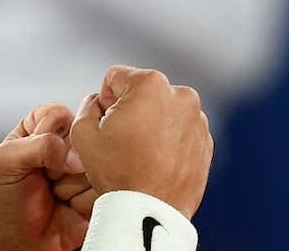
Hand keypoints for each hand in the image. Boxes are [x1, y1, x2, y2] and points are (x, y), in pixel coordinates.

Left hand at [0, 103, 99, 250]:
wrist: (26, 242)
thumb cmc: (11, 202)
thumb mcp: (8, 161)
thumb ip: (39, 144)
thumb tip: (73, 153)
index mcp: (40, 130)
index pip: (57, 112)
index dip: (49, 132)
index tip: (38, 149)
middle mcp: (65, 145)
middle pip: (81, 136)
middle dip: (60, 162)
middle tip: (47, 177)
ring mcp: (84, 167)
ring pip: (93, 162)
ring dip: (70, 185)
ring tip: (57, 195)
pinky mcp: (99, 188)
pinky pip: (103, 185)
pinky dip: (83, 200)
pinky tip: (70, 206)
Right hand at [70, 66, 213, 218]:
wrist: (151, 211)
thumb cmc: (118, 174)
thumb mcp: (82, 132)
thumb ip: (87, 104)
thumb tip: (99, 102)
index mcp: (151, 84)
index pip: (116, 77)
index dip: (105, 100)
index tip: (108, 123)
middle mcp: (181, 95)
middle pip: (142, 93)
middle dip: (130, 110)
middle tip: (122, 141)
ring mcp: (197, 119)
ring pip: (162, 111)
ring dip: (150, 124)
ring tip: (140, 153)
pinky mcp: (205, 141)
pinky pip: (178, 131)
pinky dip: (167, 141)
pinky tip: (155, 161)